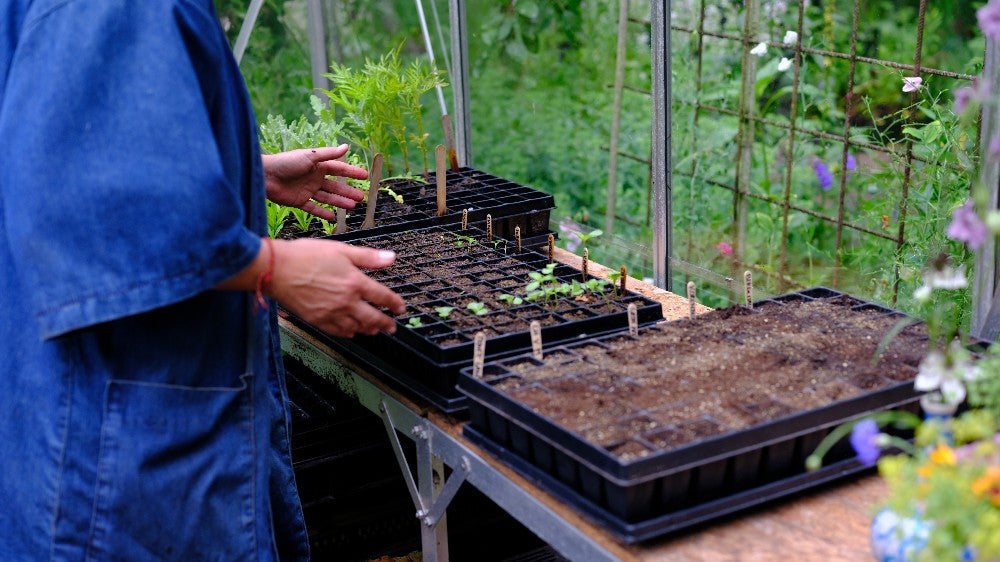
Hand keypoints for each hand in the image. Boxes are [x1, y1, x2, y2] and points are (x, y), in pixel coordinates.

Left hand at [262, 144, 367, 220]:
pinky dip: (322, 212)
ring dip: (340, 202)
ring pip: (327, 197)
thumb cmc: (286, 162)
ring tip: (352, 207)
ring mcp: (307, 190)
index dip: (352, 172)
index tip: (365, 176)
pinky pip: (313, 208)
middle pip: (335, 186)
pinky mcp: (299, 201)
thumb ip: (329, 154)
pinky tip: (332, 217)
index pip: (338, 169)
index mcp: (317, 165)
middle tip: (361, 197)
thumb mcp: (310, 155)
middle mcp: (314, 178)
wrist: (265, 175)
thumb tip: (347, 147)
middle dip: (348, 191)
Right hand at [267, 238, 406, 337]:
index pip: (383, 297)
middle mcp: (347, 302)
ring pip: (357, 327)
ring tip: (375, 330)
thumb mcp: (341, 250)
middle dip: (386, 323)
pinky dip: (348, 333)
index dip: (395, 304)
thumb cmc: (306, 256)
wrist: (277, 270)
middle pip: (373, 318)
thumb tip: (392, 258)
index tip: (401, 308)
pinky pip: (338, 331)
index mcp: (355, 283)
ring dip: (369, 330)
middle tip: (392, 327)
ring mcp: (332, 314)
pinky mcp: (318, 320)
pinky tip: (351, 332)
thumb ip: (368, 257)